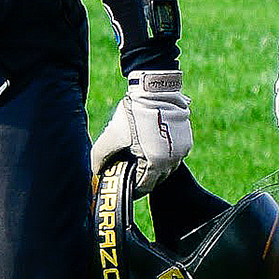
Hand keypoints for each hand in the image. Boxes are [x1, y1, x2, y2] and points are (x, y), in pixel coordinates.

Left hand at [94, 67, 191, 192]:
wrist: (156, 89)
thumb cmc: (133, 113)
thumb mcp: (111, 136)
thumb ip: (99, 157)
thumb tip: (93, 171)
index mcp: (156, 163)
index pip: (144, 187)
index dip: (132, 189)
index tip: (122, 186)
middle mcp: (173, 160)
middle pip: (157, 179)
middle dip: (142, 178)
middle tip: (128, 171)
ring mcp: (182, 150)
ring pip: (166, 167)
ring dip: (153, 166)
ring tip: (138, 157)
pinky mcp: (186, 139)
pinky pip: (174, 155)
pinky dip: (163, 155)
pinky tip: (149, 145)